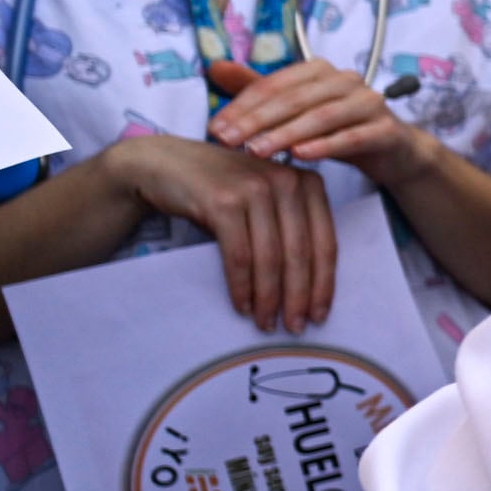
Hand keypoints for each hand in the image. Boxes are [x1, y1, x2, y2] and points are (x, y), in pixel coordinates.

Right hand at [102, 132, 337, 331]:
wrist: (165, 163)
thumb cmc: (222, 190)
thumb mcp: (267, 201)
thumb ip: (291, 228)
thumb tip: (310, 288)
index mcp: (308, 183)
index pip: (325, 243)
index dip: (324, 284)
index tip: (320, 314)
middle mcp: (287, 181)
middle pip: (301, 253)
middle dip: (299, 297)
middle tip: (296, 327)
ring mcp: (255, 188)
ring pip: (271, 258)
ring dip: (270, 298)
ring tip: (267, 323)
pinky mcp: (224, 201)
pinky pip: (239, 256)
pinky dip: (242, 286)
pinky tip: (242, 306)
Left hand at [204, 56, 433, 190]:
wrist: (393, 151)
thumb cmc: (336, 128)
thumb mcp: (296, 109)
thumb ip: (258, 89)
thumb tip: (215, 68)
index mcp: (320, 70)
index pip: (273, 84)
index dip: (241, 106)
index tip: (215, 129)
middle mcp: (346, 80)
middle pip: (294, 99)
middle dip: (257, 121)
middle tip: (228, 142)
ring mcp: (370, 103)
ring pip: (321, 116)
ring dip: (286, 134)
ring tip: (258, 151)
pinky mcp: (386, 130)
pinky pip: (353, 137)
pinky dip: (326, 146)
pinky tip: (301, 156)